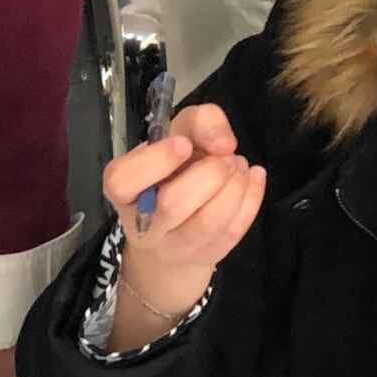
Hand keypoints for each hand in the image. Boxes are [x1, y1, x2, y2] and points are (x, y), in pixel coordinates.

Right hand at [101, 104, 263, 347]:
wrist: (179, 221)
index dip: (156, 161)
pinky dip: (252, 197)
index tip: (184, 144)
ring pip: (209, 223)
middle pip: (172, 204)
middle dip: (209, 173)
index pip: (123, 181)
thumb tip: (223, 144)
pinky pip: (234, 230)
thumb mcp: (180, 133)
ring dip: (234, 186)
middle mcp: (143, 224)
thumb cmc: (174, 170)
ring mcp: (175, 246)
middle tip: (225, 155)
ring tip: (239, 164)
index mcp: (123, 189)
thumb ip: (200, 121)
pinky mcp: (207, 254)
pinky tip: (253, 176)